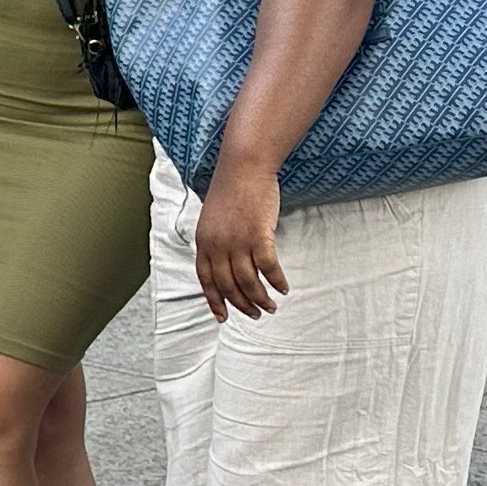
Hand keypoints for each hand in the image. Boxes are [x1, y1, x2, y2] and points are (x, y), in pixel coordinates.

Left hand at [193, 161, 288, 319]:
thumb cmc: (231, 191)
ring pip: (248, 281)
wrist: (243, 167)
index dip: (214, 300)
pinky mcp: (258, 235)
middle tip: (255, 314)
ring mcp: (237, 241)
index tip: (223, 317)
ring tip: (270, 307)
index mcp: (203, 242)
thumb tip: (225, 263)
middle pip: (228, 285)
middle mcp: (217, 245)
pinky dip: (276, 281)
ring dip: (260, 299)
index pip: (206, 280)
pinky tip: (283, 288)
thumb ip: (215, 242)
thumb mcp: (212, 220)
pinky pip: (268, 267)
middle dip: (242, 305)